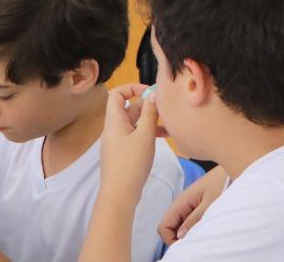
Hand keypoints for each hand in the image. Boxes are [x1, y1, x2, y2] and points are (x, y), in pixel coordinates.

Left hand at [99, 85, 163, 204]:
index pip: (116, 94)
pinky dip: (148, 134)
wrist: (119, 195)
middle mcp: (114, 129)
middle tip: (166, 110)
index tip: (150, 92)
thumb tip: (153, 94)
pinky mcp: (123, 154)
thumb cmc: (131, 162)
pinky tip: (164, 138)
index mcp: (114, 121)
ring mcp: (118, 142)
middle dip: (147, 106)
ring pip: (134, 124)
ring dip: (150, 121)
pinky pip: (135, 137)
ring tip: (170, 125)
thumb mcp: (145, 135)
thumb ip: (150, 113)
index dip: (132, 88)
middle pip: (128, 109)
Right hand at [159, 165, 228, 244]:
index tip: (184, 245)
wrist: (231, 168)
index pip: (163, 226)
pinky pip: (186, 220)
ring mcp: (186, 204)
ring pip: (177, 225)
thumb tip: (179, 235)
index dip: (170, 239)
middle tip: (194, 242)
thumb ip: (194, 219)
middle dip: (176, 238)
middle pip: (168, 227)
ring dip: (184, 233)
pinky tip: (203, 228)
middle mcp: (180, 203)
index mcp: (181, 201)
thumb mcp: (210, 204)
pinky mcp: (194, 205)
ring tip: (200, 234)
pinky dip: (191, 228)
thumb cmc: (223, 182)